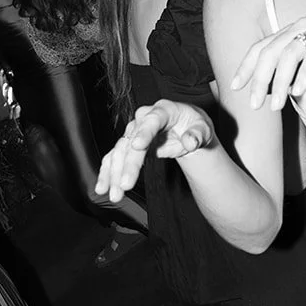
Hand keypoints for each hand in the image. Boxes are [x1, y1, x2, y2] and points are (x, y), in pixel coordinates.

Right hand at [95, 101, 213, 201]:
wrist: (185, 125)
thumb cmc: (194, 125)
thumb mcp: (203, 129)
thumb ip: (198, 135)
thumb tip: (189, 142)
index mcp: (163, 110)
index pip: (153, 120)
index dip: (145, 132)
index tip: (137, 146)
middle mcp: (144, 118)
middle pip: (132, 140)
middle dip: (127, 164)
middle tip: (125, 185)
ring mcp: (134, 131)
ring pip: (120, 151)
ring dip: (114, 173)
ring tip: (114, 195)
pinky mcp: (128, 144)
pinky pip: (114, 158)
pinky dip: (107, 172)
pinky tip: (102, 187)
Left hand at [232, 14, 305, 110]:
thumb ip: (298, 73)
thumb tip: (279, 91)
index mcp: (293, 30)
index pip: (262, 47)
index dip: (246, 66)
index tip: (235, 86)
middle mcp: (301, 26)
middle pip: (270, 52)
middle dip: (258, 80)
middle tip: (254, 105)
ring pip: (289, 54)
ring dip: (279, 82)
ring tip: (275, 106)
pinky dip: (304, 74)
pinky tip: (299, 92)